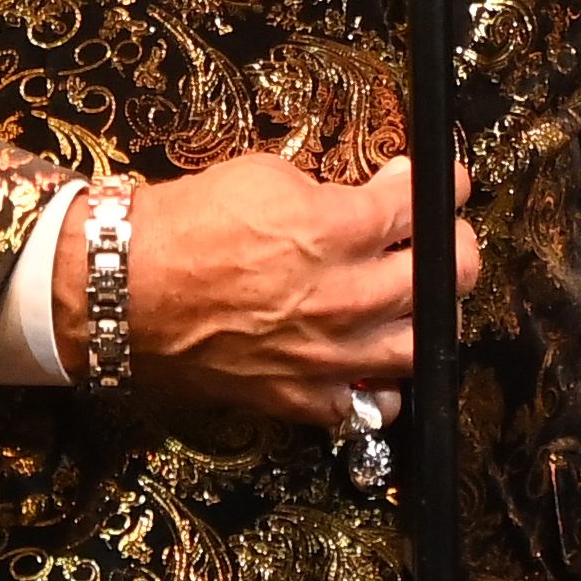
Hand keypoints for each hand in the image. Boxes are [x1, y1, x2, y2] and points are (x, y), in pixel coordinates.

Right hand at [60, 150, 479, 427]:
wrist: (125, 288)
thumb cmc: (185, 226)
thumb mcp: (264, 176)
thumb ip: (333, 188)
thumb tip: (382, 193)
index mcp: (334, 230)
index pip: (421, 207)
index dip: (443, 189)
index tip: (448, 184)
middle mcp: (343, 297)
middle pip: (445, 277)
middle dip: (455, 248)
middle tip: (443, 240)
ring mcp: (327, 355)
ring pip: (424, 345)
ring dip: (431, 318)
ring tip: (418, 301)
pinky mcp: (301, 397)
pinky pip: (368, 404)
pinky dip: (380, 385)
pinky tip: (375, 362)